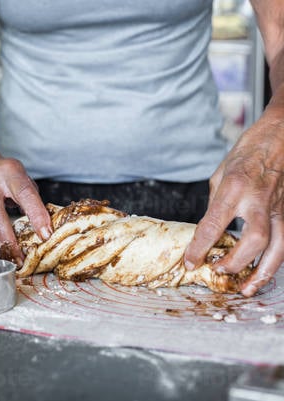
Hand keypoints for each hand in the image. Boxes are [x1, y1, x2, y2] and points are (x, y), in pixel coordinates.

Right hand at [0, 137, 52, 264]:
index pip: (26, 194)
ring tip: (8, 258)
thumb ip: (31, 199)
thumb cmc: (1, 173)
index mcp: (9, 173)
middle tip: (20, 257)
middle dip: (9, 241)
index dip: (37, 215)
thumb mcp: (21, 176)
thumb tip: (43, 227)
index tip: (45, 234)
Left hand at [184, 109, 283, 295]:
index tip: (191, 263)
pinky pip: (283, 242)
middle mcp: (258, 200)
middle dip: (236, 262)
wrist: (278, 139)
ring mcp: (278, 207)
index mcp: (233, 188)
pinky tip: (262, 273)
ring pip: (278, 247)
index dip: (200, 247)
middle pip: (254, 239)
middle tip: (219, 272)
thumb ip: (215, 207)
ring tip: (247, 289)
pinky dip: (273, 262)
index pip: (214, 224)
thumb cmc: (246, 154)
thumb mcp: (219, 177)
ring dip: (262, 272)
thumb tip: (208, 234)